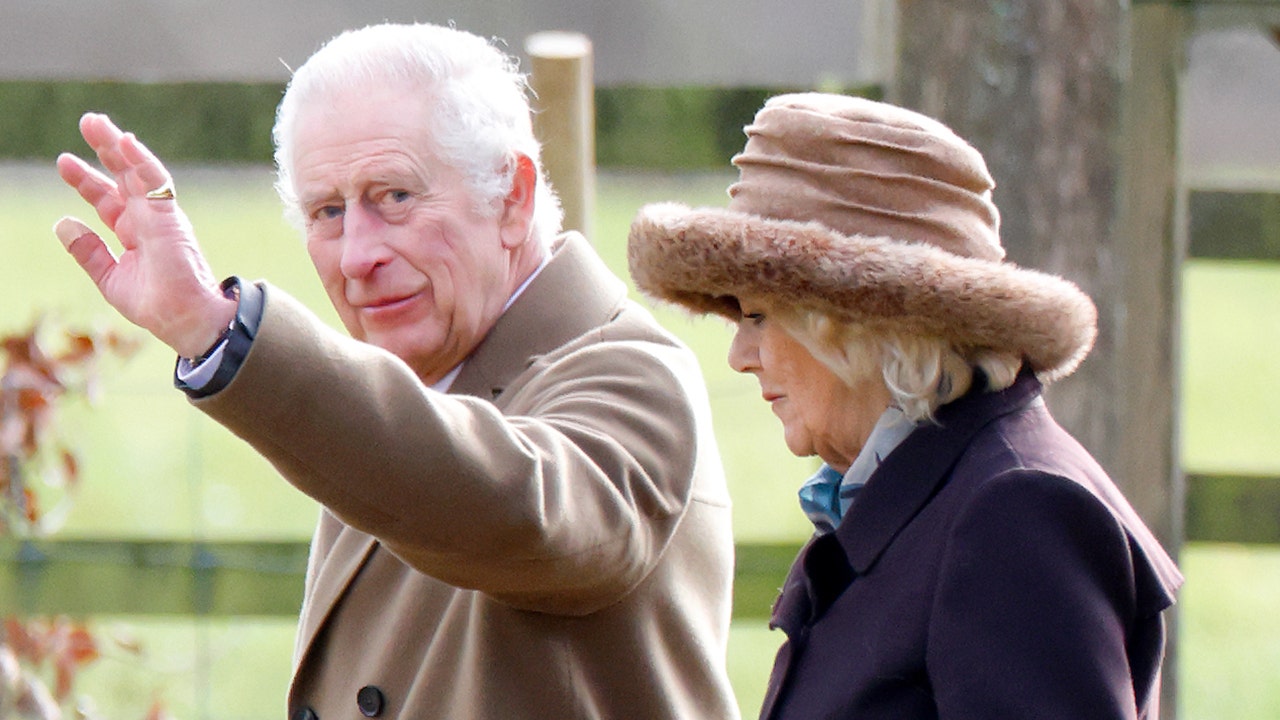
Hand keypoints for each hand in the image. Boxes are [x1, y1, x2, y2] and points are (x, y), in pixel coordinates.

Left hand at [54, 113, 235, 358]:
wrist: (186, 320)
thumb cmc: (157, 307)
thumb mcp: (110, 278)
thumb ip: (88, 252)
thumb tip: (61, 222)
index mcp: (135, 234)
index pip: (109, 199)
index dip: (86, 181)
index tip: (64, 162)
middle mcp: (149, 220)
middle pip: (123, 177)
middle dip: (104, 150)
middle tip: (87, 121)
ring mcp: (161, 216)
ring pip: (138, 172)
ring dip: (118, 146)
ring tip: (96, 122)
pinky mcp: (170, 217)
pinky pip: (156, 182)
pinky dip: (141, 161)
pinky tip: (125, 142)